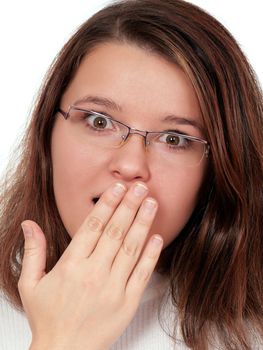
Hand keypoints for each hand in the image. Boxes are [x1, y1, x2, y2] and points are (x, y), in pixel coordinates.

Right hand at [18, 182, 162, 349]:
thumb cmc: (48, 318)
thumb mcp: (31, 284)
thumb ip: (33, 251)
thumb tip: (29, 224)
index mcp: (71, 265)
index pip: (93, 226)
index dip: (107, 204)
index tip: (117, 187)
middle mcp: (94, 273)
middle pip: (116, 231)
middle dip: (129, 205)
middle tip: (140, 187)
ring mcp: (113, 288)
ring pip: (131, 248)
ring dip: (143, 223)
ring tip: (151, 203)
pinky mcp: (127, 302)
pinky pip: (142, 273)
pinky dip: (151, 254)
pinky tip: (156, 237)